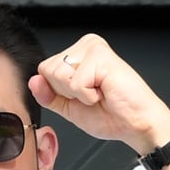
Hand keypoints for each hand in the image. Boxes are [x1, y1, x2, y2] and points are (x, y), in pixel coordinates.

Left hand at [30, 34, 169, 155]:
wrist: (136, 125)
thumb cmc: (111, 115)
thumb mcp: (69, 108)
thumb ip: (49, 95)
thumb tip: (33, 81)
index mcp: (77, 53)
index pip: (44, 70)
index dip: (59, 92)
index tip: (83, 96)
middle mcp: (85, 45)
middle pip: (48, 71)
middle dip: (68, 92)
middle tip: (94, 95)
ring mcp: (94, 47)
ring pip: (59, 75)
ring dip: (79, 94)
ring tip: (100, 92)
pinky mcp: (101, 56)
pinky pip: (75, 83)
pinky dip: (88, 96)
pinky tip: (106, 92)